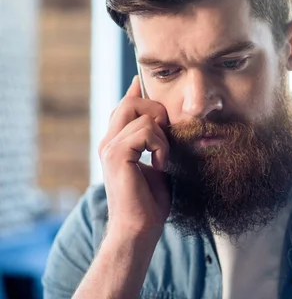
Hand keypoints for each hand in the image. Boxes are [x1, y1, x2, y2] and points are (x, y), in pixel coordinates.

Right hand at [98, 76, 170, 237]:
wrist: (140, 227)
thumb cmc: (151, 202)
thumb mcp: (157, 163)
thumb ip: (155, 142)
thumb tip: (164, 124)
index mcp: (117, 143)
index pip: (124, 107)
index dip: (135, 92)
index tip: (141, 81)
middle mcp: (109, 141)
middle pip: (131, 102)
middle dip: (157, 111)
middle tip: (166, 138)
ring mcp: (110, 146)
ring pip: (143, 114)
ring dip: (163, 136)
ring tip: (162, 158)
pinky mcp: (117, 154)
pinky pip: (147, 130)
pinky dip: (160, 146)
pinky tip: (159, 164)